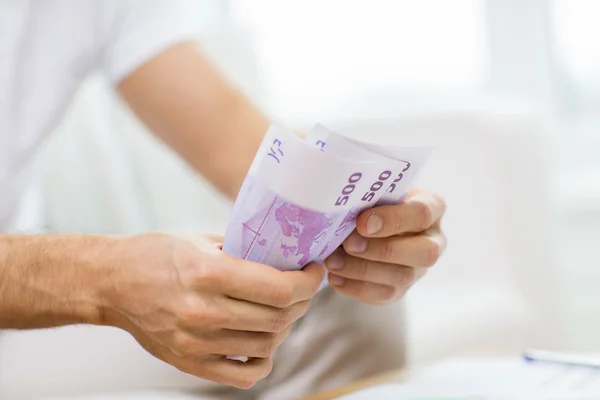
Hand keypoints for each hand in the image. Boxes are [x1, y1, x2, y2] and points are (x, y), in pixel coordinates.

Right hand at [99, 233, 323, 388]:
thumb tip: (285, 260)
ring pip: (267, 344)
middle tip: (304, 288)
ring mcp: (196, 342)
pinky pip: (244, 374)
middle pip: (279, 317)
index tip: (313, 271)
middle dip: (303, 301)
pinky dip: (263, 360)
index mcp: (208, 272)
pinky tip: (263, 341)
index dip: (308, 282)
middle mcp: (203, 310)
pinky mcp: (189, 363)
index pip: (280, 289)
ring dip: (286, 327)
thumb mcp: (201, 241)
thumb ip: (244, 253)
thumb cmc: (156, 254)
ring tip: (284, 310)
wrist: (112, 283)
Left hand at [325, 188, 445, 303]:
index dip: (393, 219)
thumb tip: (342, 208)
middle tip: (348, 244)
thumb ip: (369, 197)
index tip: (362, 222)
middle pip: (424, 252)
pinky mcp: (402, 289)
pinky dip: (356, 287)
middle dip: (383, 250)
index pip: (423, 213)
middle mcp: (434, 240)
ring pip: (402, 276)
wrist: (371, 222)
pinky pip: (384, 295)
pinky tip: (335, 277)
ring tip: (333, 261)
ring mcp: (420, 268)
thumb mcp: (377, 191)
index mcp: (433, 206)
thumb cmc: (374, 200)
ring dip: (363, 270)